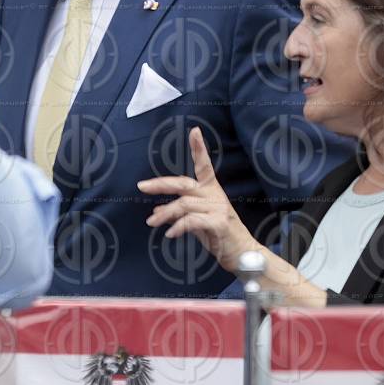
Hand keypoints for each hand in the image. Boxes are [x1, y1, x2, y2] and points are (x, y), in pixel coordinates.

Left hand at [138, 128, 258, 270]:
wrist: (241, 254)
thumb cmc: (220, 235)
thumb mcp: (197, 222)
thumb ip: (179, 213)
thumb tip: (156, 210)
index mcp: (211, 190)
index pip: (204, 165)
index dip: (199, 148)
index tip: (194, 131)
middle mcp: (214, 195)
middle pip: (184, 183)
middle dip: (161, 184)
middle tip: (142, 186)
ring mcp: (218, 208)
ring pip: (183, 204)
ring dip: (164, 214)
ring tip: (152, 222)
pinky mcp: (219, 222)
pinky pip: (192, 221)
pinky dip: (178, 227)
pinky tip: (170, 233)